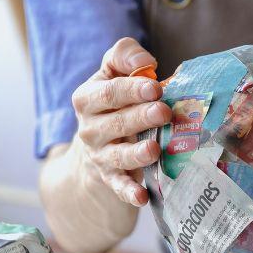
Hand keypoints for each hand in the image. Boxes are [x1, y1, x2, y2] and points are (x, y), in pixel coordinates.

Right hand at [69, 37, 170, 205]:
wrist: (95, 143)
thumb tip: (145, 61)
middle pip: (116, 123)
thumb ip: (124, 56)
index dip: (132, 90)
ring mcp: (100, 155)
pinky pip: (119, 186)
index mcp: (88, 99)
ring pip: (118, 155)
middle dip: (140, 118)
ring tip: (155, 148)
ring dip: (137, 153)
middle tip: (163, 112)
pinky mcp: (111, 177)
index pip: (109, 92)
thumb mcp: (113, 72)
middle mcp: (91, 128)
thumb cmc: (114, 100)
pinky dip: (129, 192)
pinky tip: (142, 196)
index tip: (155, 88)